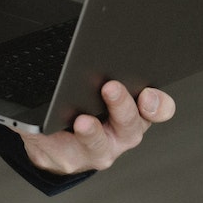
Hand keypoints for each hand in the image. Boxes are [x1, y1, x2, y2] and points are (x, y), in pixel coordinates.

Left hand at [19, 81, 175, 175]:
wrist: (57, 141)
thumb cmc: (84, 104)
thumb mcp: (101, 85)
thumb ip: (107, 68)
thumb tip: (98, 43)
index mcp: (134, 111)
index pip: (157, 108)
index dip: (157, 103)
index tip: (147, 94)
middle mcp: (121, 134)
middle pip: (130, 124)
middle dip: (122, 105)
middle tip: (110, 87)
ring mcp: (97, 150)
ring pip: (99, 144)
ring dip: (92, 132)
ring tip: (82, 121)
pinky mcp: (69, 159)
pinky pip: (61, 151)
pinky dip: (52, 140)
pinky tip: (45, 129)